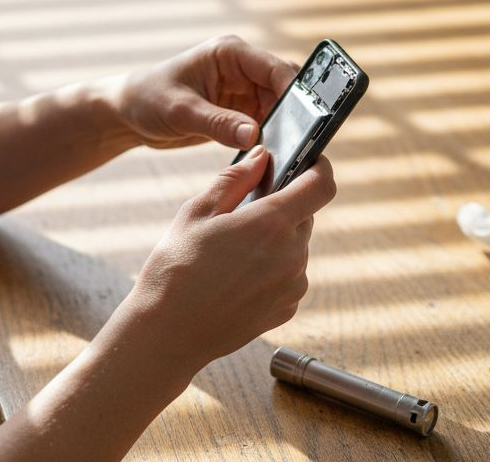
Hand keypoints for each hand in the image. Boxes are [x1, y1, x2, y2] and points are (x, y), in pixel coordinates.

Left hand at [108, 35, 295, 149]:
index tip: (308, 119)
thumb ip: (218, 123)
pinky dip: (272, 138)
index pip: (275, 67)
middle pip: (284, 88)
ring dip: (284, 128)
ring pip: (280, 108)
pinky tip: (272, 156)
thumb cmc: (147, 99)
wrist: (127, 112)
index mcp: (229, 52)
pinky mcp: (239, 111)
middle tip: (300, 143)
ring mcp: (242, 89)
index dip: (295, 91)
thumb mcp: (180, 112)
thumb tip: (254, 136)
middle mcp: (241, 67)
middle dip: (294, 113)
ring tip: (287, 153)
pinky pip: (266, 123)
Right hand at [123, 147, 334, 373]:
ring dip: (276, 240)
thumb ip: (235, 179)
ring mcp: (292, 286)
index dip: (320, 167)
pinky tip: (237, 277)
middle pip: (305, 216)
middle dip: (282, 207)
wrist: (168, 332)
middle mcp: (291, 255)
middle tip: (244, 212)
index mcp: (270, 224)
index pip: (321, 185)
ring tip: (233, 252)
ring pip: (296, 246)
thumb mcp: (196, 212)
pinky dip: (273, 268)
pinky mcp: (286, 309)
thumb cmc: (175, 268)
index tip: (309, 161)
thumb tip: (262, 157)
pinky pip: (289, 275)